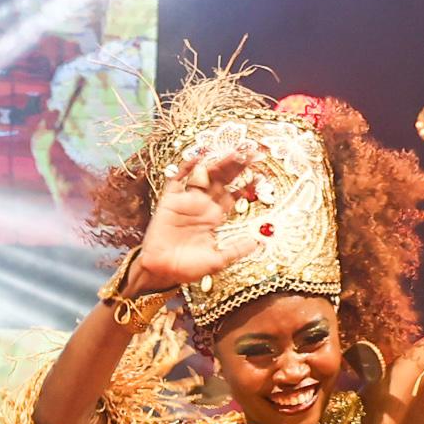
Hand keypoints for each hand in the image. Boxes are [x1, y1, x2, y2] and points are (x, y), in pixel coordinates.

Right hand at [131, 141, 267, 293]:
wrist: (162, 271)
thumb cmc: (188, 267)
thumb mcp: (218, 260)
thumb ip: (236, 250)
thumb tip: (258, 242)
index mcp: (215, 217)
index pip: (234, 195)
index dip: (247, 185)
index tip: (262, 175)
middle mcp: (203, 205)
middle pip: (222, 180)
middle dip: (236, 167)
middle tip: (250, 153)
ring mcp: (187, 201)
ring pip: (204, 176)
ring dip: (217, 164)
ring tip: (232, 152)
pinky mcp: (170, 200)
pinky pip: (177, 180)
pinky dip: (185, 168)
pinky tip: (197, 158)